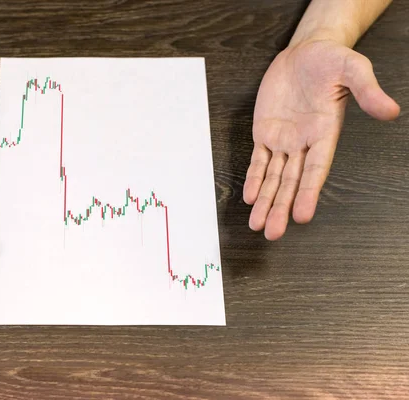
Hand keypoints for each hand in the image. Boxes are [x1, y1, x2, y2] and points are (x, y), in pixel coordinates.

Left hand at [244, 39, 399, 239]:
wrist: (306, 50)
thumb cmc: (331, 60)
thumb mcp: (352, 68)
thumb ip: (368, 90)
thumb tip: (391, 111)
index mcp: (325, 133)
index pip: (316, 170)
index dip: (308, 192)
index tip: (302, 216)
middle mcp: (304, 143)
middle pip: (291, 182)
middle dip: (281, 207)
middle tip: (272, 233)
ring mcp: (283, 139)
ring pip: (273, 176)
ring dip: (265, 200)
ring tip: (257, 225)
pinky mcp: (265, 131)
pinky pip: (258, 160)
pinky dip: (254, 178)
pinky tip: (250, 197)